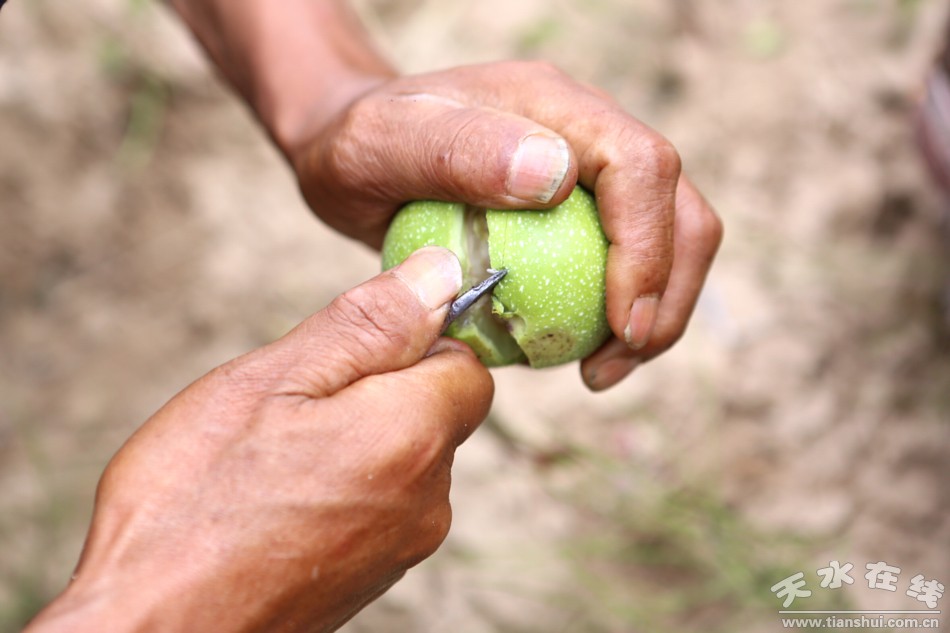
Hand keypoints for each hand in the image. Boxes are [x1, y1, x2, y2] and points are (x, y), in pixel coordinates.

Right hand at [26, 247, 493, 632]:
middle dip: (376, 388)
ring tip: (272, 456)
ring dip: (354, 437)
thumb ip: (368, 325)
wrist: (157, 632)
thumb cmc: (194, 506)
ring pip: (403, 456)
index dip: (415, 340)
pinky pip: (380, 502)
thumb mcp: (272, 382)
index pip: (465, 364)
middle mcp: (428, 498)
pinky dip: (343, 484)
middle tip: (291, 404)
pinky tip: (278, 498)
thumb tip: (441, 273)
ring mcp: (403, 546)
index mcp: (413, 437)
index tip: (350, 349)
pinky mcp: (374, 576)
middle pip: (433, 410)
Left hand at [289, 61, 722, 389]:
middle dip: (668, 293)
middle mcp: (586, 130)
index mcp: (553, 104)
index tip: (623, 324)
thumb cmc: (355, 148)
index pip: (641, 165)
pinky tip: (578, 353)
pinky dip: (622, 314)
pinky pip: (626, 261)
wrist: (350, 150)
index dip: (649, 249)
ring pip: (669, 237)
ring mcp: (588, 171)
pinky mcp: (580, 210)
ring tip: (602, 370)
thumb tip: (558, 177)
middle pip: (677, 206)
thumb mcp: (381, 145)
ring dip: (656, 311)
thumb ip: (458, 151)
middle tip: (615, 364)